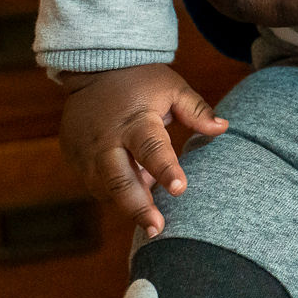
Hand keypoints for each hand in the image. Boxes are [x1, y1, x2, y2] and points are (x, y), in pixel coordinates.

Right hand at [58, 65, 227, 237]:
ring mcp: (86, 152)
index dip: (165, 170)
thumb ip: (196, 111)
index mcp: (135, 120)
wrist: (94, 69)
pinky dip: (112, 193)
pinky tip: (131, 198)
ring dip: (126, 205)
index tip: (180, 189)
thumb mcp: (172, 88)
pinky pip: (94, 184)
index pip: (152, 149)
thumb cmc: (141, 81)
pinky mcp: (75, 158)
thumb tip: (223, 128)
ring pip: (104, 189)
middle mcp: (107, 140)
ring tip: (150, 221)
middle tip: (157, 228)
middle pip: (119, 180)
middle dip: (138, 207)